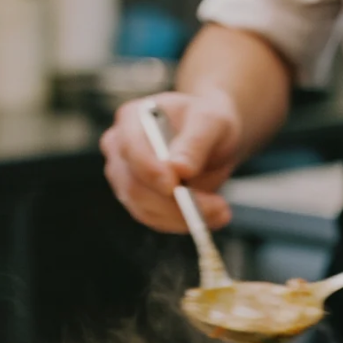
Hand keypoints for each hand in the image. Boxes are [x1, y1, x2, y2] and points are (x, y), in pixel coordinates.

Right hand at [100, 91, 241, 232]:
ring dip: (184, 217)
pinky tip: (213, 217)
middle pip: (135, 187)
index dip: (150, 171)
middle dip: (174, 203)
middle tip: (216, 207)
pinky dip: (185, 223)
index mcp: (132, 119)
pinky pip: (157, 221)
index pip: (131, 149)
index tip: (174, 187)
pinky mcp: (139, 202)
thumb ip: (195, 143)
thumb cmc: (208, 121)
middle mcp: (120, 150)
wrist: (211, 138)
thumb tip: (179, 169)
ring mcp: (126, 179)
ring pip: (146, 210)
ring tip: (222, 211)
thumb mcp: (210, 122)